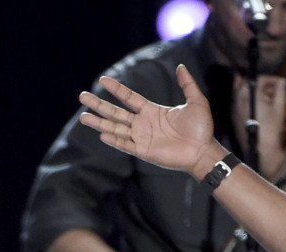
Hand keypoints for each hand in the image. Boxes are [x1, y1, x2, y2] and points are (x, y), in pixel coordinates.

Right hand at [79, 65, 222, 178]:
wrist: (203, 150)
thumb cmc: (201, 128)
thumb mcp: (196, 101)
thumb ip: (187, 84)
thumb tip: (180, 66)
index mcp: (152, 111)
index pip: (129, 98)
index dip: (116, 89)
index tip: (102, 80)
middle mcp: (143, 124)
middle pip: (116, 112)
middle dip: (99, 105)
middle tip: (82, 97)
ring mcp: (142, 138)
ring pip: (115, 128)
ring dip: (99, 122)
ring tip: (83, 117)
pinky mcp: (144, 151)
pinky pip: (125, 144)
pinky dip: (114, 139)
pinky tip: (101, 133)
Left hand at [232, 73, 285, 175]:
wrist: (261, 150)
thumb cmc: (271, 129)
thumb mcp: (279, 108)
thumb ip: (281, 91)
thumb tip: (282, 81)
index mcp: (251, 96)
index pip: (259, 79)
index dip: (271, 79)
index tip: (279, 84)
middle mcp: (240, 100)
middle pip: (249, 83)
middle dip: (262, 85)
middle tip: (273, 91)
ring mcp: (235, 108)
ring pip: (243, 92)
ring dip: (255, 92)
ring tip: (268, 99)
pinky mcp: (235, 116)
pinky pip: (240, 102)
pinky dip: (249, 100)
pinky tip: (260, 107)